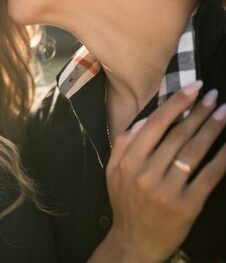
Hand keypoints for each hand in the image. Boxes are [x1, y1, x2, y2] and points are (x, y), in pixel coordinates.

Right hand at [104, 83, 225, 262]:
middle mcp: (146, 173)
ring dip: (213, 128)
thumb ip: (124, 143)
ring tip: (224, 112)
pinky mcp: (187, 205)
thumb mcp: (113, 171)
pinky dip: (222, 158)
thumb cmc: (126, 201)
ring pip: (194, 152)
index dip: (176, 104)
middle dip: (199, 112)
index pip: (155, 124)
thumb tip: (144, 120)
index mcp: (128, 161)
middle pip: (178, 135)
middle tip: (214, 96)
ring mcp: (167, 190)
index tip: (194, 88)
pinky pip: (209, 176)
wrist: (135, 240)